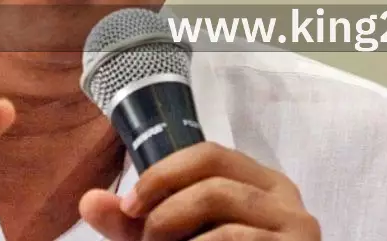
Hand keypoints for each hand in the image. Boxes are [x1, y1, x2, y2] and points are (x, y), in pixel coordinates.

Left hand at [80, 142, 320, 240]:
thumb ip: (135, 224)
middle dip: (166, 209)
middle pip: (213, 179)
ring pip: (221, 207)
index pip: (209, 154)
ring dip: (177, 234)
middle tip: (146, 240)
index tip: (128, 206)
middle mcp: (285, 199)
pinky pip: (233, 238)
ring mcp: (297, 228)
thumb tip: (88, 201)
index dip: (162, 174)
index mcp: (260, 183)